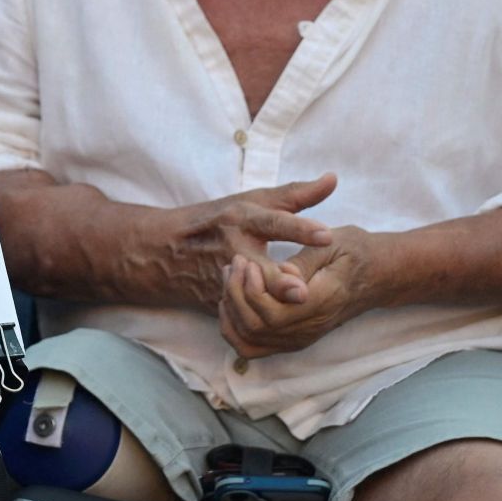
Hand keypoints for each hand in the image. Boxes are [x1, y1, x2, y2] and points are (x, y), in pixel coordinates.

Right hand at [153, 174, 336, 310]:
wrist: (168, 249)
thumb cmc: (220, 220)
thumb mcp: (253, 202)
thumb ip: (296, 194)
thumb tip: (333, 179)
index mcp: (243, 219)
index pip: (274, 222)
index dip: (300, 229)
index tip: (327, 236)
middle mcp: (233, 247)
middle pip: (261, 268)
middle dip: (282, 282)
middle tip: (303, 293)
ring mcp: (223, 276)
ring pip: (251, 296)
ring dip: (272, 302)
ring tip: (297, 305)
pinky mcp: (218, 298)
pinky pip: (242, 312)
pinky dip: (261, 317)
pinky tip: (284, 322)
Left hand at [219, 226, 380, 358]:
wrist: (376, 274)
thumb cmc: (353, 252)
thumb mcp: (331, 245)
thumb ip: (304, 263)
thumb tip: (282, 275)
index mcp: (319, 303)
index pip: (274, 313)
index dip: (251, 290)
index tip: (248, 261)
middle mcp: (309, 328)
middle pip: (256, 327)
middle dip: (236, 294)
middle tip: (236, 263)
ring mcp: (299, 337)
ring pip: (249, 339)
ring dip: (231, 308)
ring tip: (232, 276)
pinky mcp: (291, 338)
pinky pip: (252, 347)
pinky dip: (233, 329)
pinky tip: (230, 302)